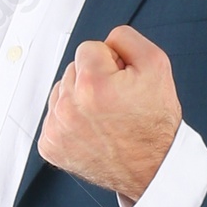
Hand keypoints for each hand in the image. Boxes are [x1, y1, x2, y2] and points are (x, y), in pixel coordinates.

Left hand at [38, 23, 181, 206]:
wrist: (152, 168)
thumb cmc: (154, 122)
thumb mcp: (157, 65)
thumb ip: (125, 38)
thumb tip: (104, 41)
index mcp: (92, 84)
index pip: (88, 48)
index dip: (110, 62)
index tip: (121, 83)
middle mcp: (68, 107)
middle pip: (72, 69)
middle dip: (93, 79)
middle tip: (116, 102)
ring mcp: (56, 129)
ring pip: (61, 92)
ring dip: (79, 99)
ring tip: (104, 117)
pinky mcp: (50, 146)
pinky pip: (54, 116)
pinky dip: (70, 121)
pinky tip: (91, 131)